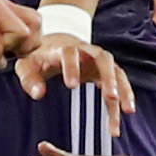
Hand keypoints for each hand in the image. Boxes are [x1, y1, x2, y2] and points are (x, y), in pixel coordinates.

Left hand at [0, 0, 39, 66]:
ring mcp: (4, 13)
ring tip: (3, 50)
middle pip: (35, 24)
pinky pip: (22, 32)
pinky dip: (17, 43)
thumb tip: (4, 59)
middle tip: (5, 52)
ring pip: (32, 28)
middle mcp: (3, 5)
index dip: (13, 46)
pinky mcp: (2, 22)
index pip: (23, 30)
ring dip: (22, 44)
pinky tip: (2, 49)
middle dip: (24, 43)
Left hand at [15, 34, 135, 138]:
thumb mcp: (27, 65)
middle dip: (109, 76)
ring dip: (123, 89)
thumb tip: (39, 95)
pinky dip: (124, 95)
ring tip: (128, 110)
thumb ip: (30, 79)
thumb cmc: (39, 57)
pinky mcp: (105, 70)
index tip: (71, 86)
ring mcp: (99, 60)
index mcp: (64, 48)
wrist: (54, 43)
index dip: (71, 67)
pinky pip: (118, 82)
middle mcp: (86, 51)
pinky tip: (126, 113)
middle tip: (111, 97)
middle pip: (103, 58)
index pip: (70, 53)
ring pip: (116, 70)